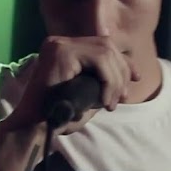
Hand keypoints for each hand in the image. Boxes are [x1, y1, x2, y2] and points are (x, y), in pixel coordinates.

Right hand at [0, 35, 139, 135]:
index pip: (103, 45)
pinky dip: (108, 80)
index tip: (136, 79)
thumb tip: (129, 71)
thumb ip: (103, 79)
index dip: (124, 61)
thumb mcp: (88, 92)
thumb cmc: (58, 116)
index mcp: (66, 48)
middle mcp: (60, 42)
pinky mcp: (60, 52)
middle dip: (122, 71)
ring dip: (115, 80)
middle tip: (122, 98)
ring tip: (110, 103)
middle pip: (106, 46)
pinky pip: (99, 59)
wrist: (34, 128)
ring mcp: (58, 45)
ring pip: (105, 52)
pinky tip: (104, 100)